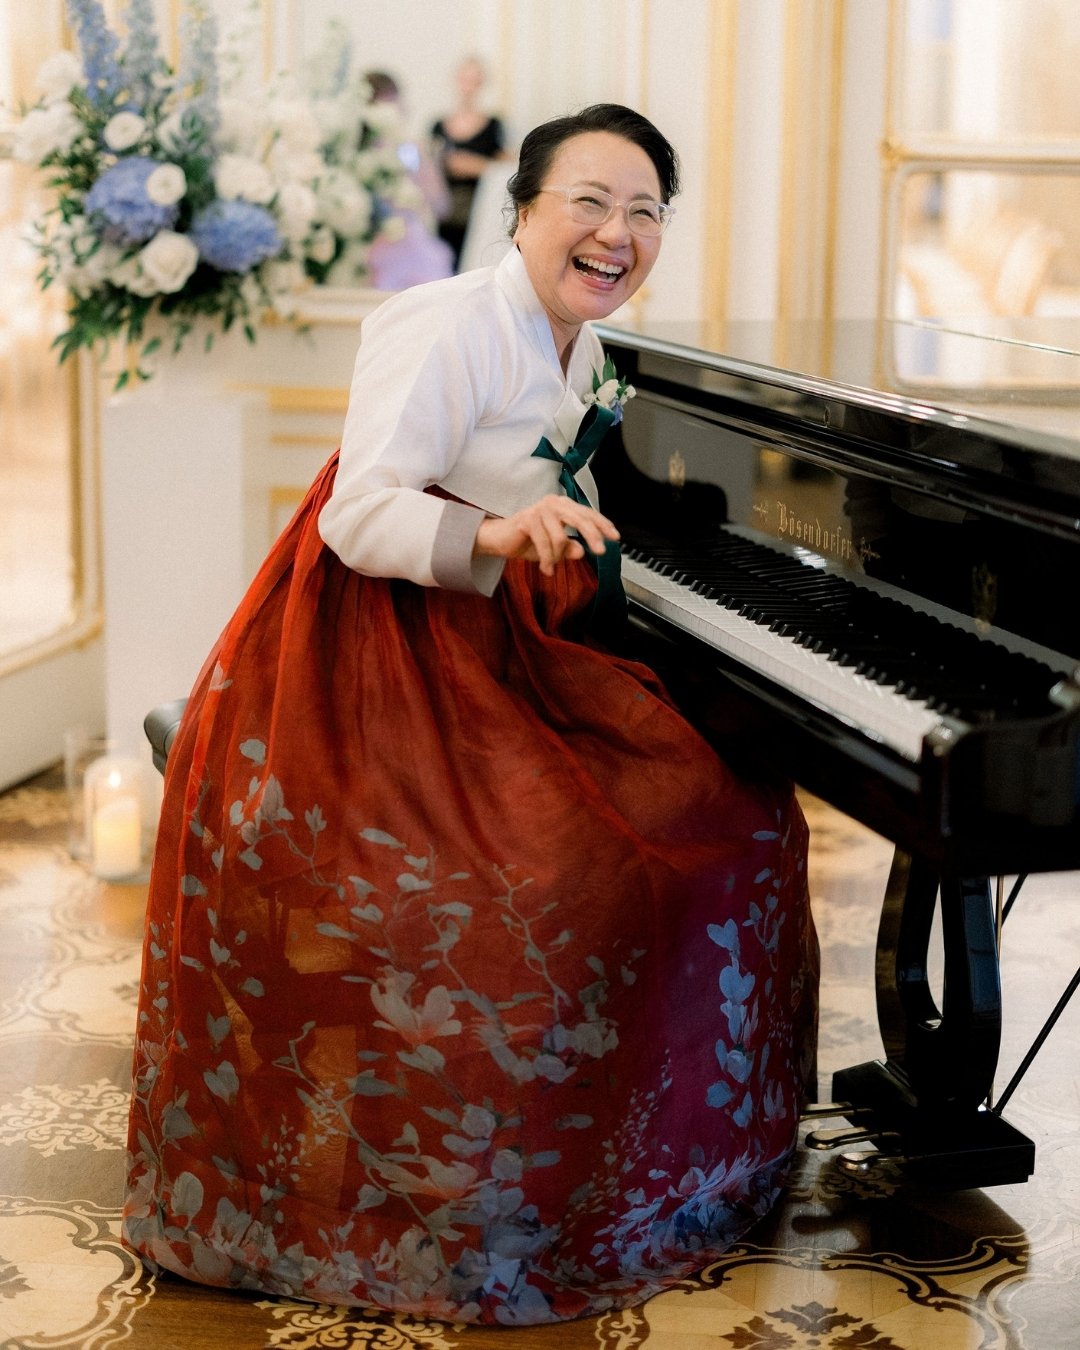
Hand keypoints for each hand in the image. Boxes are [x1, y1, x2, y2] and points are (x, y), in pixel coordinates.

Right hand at [474, 495, 619, 575]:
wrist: (500, 539)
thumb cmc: (527, 540)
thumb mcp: (554, 548)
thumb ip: (569, 548)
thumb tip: (582, 551)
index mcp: (563, 506)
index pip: (588, 513)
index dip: (603, 524)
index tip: (615, 537)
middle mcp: (553, 503)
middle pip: (581, 519)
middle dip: (592, 537)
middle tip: (600, 551)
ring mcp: (540, 509)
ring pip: (560, 537)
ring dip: (556, 557)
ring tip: (550, 566)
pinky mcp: (527, 519)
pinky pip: (544, 544)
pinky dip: (546, 559)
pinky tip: (545, 568)